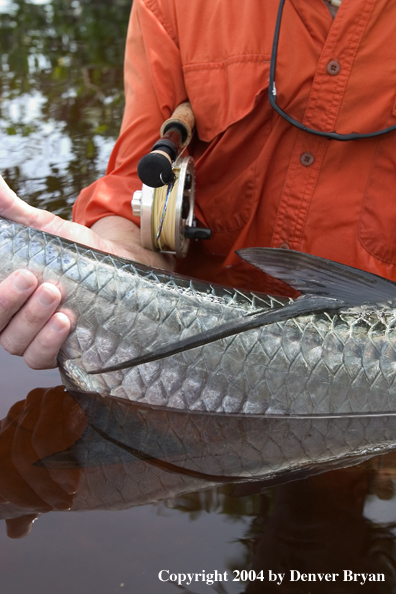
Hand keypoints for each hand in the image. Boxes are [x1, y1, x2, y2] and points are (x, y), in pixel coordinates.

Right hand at [0, 177, 173, 368]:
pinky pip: (46, 359)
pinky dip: (52, 343)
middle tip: (33, 279)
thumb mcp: (46, 229)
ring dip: (34, 322)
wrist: (123, 269)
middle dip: (10, 303)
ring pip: (19, 345)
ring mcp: (39, 339)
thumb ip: (14, 211)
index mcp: (8, 294)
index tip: (18, 274)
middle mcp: (17, 320)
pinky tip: (67, 321)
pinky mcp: (64, 353)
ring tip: (55, 296)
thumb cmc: (80, 253)